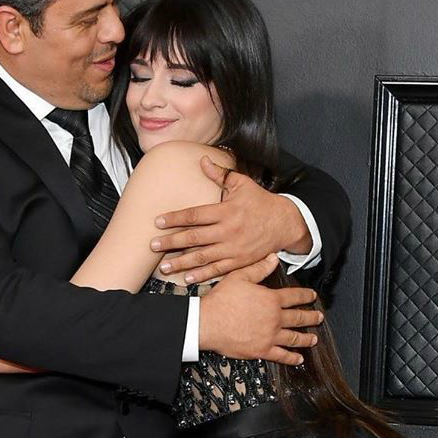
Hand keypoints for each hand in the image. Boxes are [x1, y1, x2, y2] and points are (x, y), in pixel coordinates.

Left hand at [152, 156, 309, 283]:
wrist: (285, 223)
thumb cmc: (260, 201)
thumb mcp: (242, 184)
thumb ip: (220, 174)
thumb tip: (202, 160)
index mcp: (226, 211)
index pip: (195, 215)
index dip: (175, 218)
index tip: (158, 221)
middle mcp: (228, 231)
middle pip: (194, 238)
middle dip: (171, 242)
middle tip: (152, 245)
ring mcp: (233, 249)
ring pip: (203, 257)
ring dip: (181, 262)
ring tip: (164, 266)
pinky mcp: (239, 262)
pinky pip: (217, 270)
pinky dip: (201, 275)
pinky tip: (186, 277)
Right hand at [195, 254, 322, 365]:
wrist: (207, 323)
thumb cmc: (220, 301)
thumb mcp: (239, 277)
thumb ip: (259, 268)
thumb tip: (273, 258)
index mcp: (271, 299)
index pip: (295, 296)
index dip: (306, 295)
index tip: (312, 297)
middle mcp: (275, 318)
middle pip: (299, 317)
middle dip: (312, 317)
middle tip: (319, 318)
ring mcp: (270, 336)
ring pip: (294, 337)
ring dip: (306, 338)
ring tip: (313, 339)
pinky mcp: (262, 350)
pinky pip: (281, 355)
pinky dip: (292, 358)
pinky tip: (299, 359)